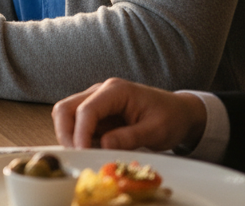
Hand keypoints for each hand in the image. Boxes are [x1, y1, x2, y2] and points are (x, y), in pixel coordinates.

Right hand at [52, 77, 206, 151]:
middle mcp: (100, 91)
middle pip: (65, 108)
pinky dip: (79, 138)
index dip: (80, 133)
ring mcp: (95, 100)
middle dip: (65, 133)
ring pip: (66, 116)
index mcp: (116, 90)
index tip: (82, 153)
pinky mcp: (96, 112)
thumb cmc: (170, 118)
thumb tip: (103, 146)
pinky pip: (77, 124)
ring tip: (86, 154)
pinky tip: (93, 150)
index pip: (86, 110)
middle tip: (75, 155)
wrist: (179, 112)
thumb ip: (129, 137)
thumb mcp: (155, 130)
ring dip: (70, 136)